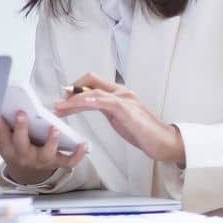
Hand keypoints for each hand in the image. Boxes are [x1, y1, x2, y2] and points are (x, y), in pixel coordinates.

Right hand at [0, 111, 87, 185]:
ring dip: (51, 141)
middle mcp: (24, 156)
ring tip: (55, 128)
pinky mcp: (55, 162)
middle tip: (21, 113)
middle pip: (21, 145)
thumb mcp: (4, 140)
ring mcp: (41, 160)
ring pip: (46, 153)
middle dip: (21, 129)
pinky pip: (68, 161)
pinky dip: (77, 154)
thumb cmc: (17, 148)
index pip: (2, 138)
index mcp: (9, 149)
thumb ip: (1, 127)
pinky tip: (84, 144)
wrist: (26, 171)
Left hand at [54, 74, 185, 165]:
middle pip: (91, 80)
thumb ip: (106, 109)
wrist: (164, 142)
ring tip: (61, 108)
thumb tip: (90, 105)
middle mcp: (122, 92)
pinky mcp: (128, 111)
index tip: (63, 99)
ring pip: (95, 92)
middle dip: (72, 90)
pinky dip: (92, 102)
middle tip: (58, 103)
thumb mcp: (119, 118)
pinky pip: (107, 102)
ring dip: (75, 100)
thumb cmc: (143, 132)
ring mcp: (125, 100)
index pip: (93, 82)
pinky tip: (81, 105)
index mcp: (119, 93)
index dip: (76, 87)